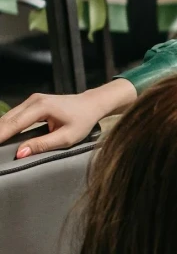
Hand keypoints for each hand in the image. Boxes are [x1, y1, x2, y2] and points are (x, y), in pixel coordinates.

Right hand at [0, 82, 135, 157]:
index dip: (0, 136)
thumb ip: (42, 145)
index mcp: (41, 107)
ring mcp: (31, 100)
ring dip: (1, 130)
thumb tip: (21, 153)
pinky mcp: (32, 103)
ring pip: (9, 116)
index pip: (14, 124)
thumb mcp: (66, 137)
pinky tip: (2, 136)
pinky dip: (7, 126)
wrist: (91, 104)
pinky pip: (14, 115)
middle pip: (7, 119)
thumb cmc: (82, 120)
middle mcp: (33, 100)